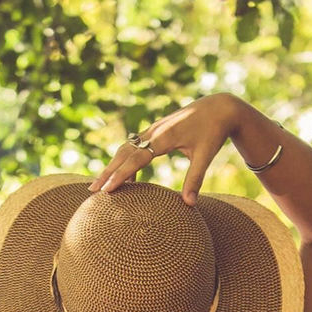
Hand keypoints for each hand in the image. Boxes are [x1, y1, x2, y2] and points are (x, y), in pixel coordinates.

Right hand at [86, 93, 243, 205]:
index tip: (107, 189)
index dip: (120, 175)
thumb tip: (189, 205)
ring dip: (112, 166)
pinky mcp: (154, 131)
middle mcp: (154, 131)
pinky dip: (124, 161)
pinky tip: (124, 176)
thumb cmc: (214, 131)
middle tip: (92, 191)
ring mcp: (152, 130)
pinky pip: (133, 146)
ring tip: (100, 185)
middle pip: (123, 153)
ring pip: (125, 148)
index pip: (136, 159)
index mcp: (164, 137)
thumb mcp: (206, 155)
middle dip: (107, 171)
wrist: (218, 106)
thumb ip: (195, 179)